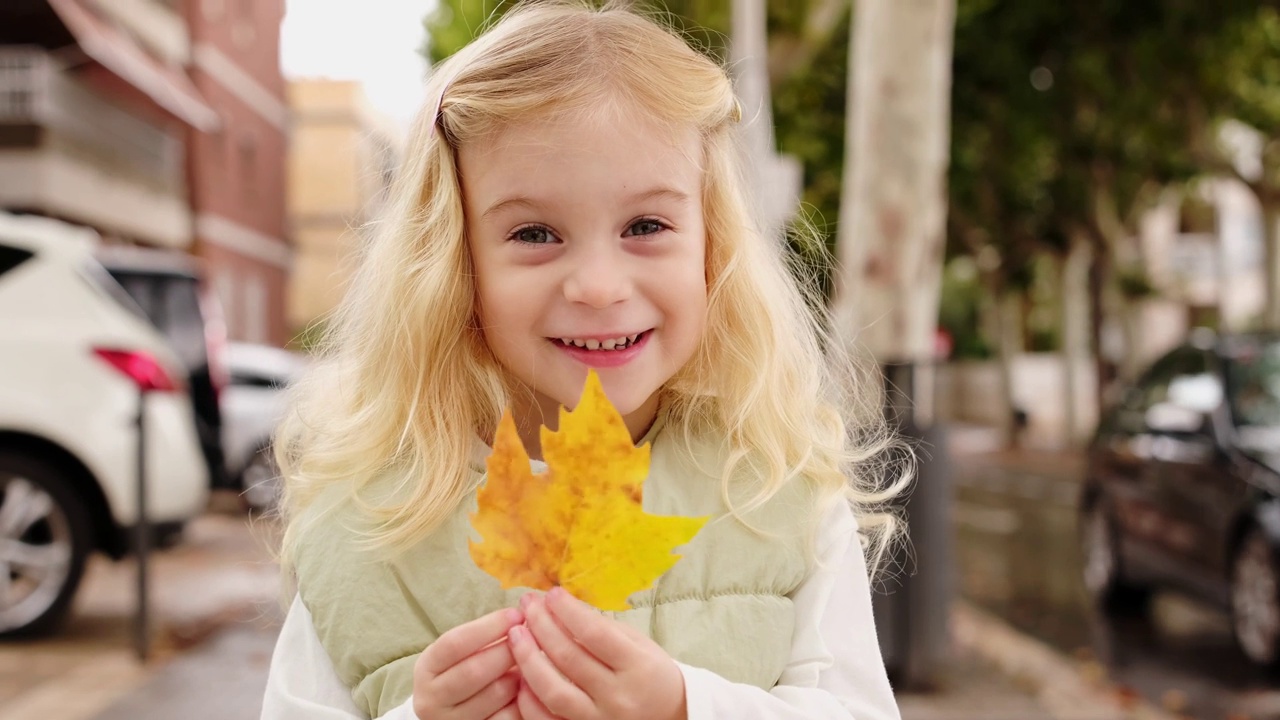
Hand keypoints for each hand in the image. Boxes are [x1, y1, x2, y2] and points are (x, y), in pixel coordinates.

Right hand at [413, 607, 526, 719]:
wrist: (450, 712)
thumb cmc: (463, 670)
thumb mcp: (460, 652)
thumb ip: (484, 635)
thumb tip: (520, 616)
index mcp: (426, 669)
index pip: (455, 643)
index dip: (489, 627)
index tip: (516, 614)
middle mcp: (431, 699)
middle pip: (474, 670)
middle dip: (508, 650)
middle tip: (531, 637)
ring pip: (495, 694)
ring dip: (519, 675)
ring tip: (531, 662)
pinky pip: (507, 717)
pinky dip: (524, 699)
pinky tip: (531, 686)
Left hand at [510, 588, 686, 719]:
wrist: (670, 716)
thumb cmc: (651, 674)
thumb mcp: (638, 644)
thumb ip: (601, 628)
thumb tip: (560, 607)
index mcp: (638, 666)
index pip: (594, 633)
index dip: (568, 610)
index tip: (552, 593)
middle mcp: (619, 696)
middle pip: (569, 657)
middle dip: (541, 625)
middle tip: (528, 604)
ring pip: (553, 691)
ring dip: (528, 658)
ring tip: (516, 634)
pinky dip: (529, 699)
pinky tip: (521, 676)